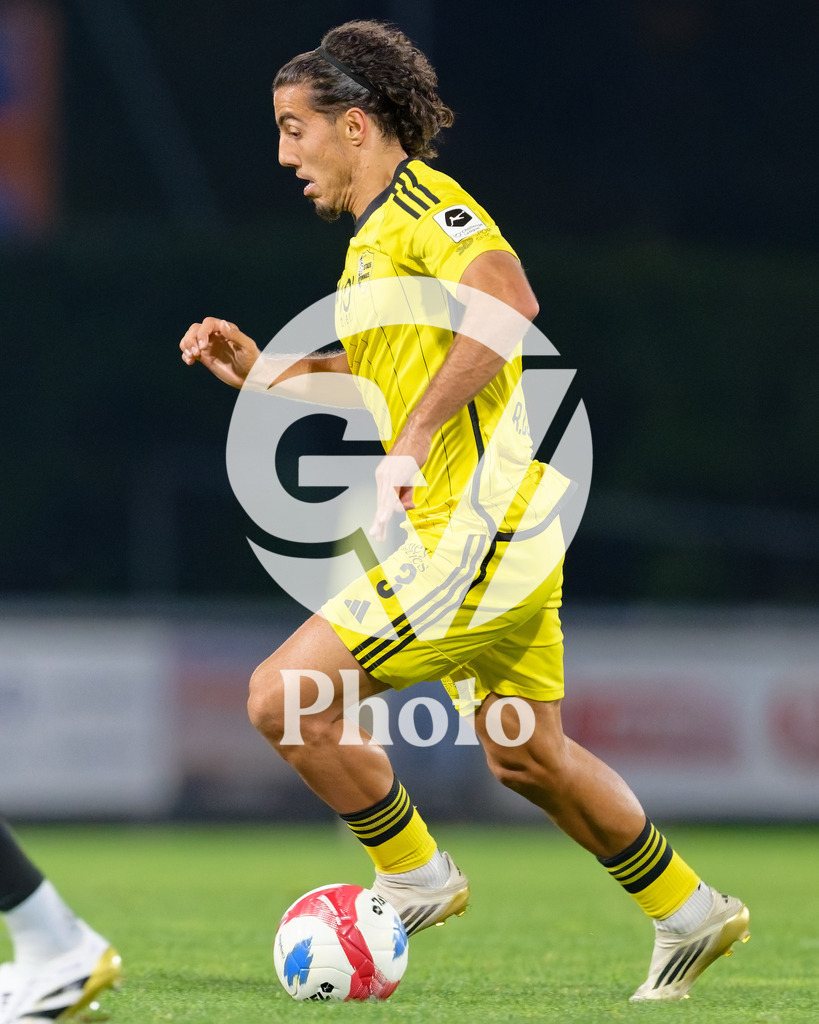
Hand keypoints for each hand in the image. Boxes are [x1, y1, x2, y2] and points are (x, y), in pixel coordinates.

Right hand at [179, 317, 259, 388]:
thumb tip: (222, 323)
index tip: (203, 346)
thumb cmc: (252, 361)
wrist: (250, 377)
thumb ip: (236, 335)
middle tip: (196, 353)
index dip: (202, 332)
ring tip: (191, 357)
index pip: (208, 323)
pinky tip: (190, 362)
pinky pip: (189, 352)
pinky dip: (185, 355)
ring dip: (186, 345)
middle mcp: (215, 335)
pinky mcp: (204, 357)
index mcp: (225, 329)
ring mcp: (208, 346)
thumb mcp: (247, 348)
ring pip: (189, 338)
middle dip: (191, 339)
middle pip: (195, 329)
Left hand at [369, 424, 430, 541]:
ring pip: (385, 499)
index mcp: (383, 477)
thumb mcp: (408, 474)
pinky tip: (390, 513)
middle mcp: (383, 476)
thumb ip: (406, 492)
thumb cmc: (413, 451)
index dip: (381, 516)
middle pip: (380, 502)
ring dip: (383, 515)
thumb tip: (405, 508)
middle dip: (379, 521)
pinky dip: (391, 503)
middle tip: (376, 535)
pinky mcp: (398, 471)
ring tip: (379, 528)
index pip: (381, 501)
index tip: (379, 530)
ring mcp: (389, 474)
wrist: (417, 432)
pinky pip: (394, 491)